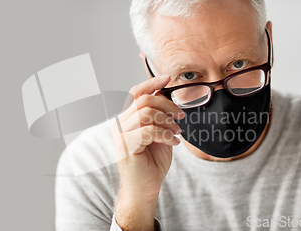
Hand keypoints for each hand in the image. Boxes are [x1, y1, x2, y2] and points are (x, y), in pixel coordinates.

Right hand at [111, 74, 184, 229]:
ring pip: (146, 114)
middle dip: (167, 105)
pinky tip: (174, 143)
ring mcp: (121, 135)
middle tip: (181, 117)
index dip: (151, 83)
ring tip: (177, 132)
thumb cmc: (151, 162)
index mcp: (126, 118)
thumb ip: (158, 115)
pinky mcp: (127, 147)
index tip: (167, 78)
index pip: (135, 93)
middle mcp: (120, 124)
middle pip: (143, 100)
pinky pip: (149, 131)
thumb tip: (165, 94)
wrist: (145, 189)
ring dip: (167, 121)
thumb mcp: (159, 133)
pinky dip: (166, 135)